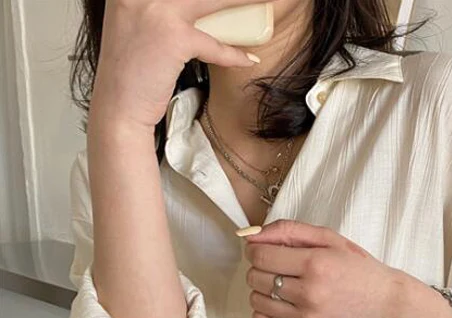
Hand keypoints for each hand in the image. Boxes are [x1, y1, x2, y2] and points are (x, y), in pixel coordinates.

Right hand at [88, 0, 260, 133]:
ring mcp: (155, 9)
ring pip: (212, 1)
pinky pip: (213, 43)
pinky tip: (247, 57)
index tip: (222, 2)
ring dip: (243, 2)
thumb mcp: (135, 23)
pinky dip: (233, 54)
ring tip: (265, 2)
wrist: (118, 106)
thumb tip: (192, 8)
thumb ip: (154, 6)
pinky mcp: (173, 37)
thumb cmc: (131, 71)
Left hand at [241, 219, 399, 317]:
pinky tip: (274, 308)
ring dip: (262, 291)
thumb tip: (251, 237)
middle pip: (256, 278)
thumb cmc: (358, 269)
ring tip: (282, 287)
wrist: (385, 304)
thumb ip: (289, 230)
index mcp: (316, 264)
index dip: (255, 250)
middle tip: (279, 268)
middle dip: (261, 269)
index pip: (260, 256)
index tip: (264, 251)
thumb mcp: (329, 238)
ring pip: (257, 301)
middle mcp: (310, 293)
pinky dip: (261, 317)